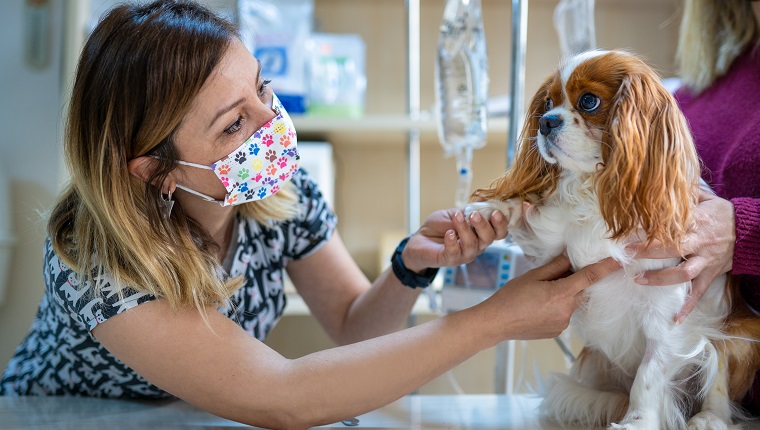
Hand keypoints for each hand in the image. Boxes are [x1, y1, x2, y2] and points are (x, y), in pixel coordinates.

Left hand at [402, 209, 508, 271]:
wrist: (419, 240)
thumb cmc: (439, 227)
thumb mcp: (455, 213)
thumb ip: (469, 209)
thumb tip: (483, 198)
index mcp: (481, 234)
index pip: (499, 232)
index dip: (501, 223)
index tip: (495, 212)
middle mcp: (476, 246)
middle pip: (488, 238)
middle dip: (483, 225)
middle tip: (474, 214)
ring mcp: (463, 255)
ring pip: (472, 245)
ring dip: (465, 229)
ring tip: (456, 217)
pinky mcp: (449, 259)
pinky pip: (454, 252)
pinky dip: (452, 241)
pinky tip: (448, 233)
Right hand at [486, 254, 620, 339]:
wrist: (496, 323)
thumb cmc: (510, 297)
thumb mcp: (532, 276)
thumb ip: (555, 266)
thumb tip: (571, 255)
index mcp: (561, 294)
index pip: (590, 277)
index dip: (607, 268)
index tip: (620, 260)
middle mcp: (566, 311)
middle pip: (581, 291)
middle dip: (575, 281)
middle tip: (558, 275)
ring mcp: (563, 324)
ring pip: (572, 303)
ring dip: (564, 295)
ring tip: (540, 293)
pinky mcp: (557, 332)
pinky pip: (564, 314)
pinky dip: (557, 306)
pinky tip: (538, 306)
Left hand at [628, 190, 734, 322]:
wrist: (752, 231)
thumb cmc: (723, 213)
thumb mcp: (705, 199)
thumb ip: (683, 194)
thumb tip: (659, 184)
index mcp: (696, 222)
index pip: (669, 226)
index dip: (649, 230)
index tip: (628, 233)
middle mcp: (700, 242)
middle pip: (671, 248)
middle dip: (647, 252)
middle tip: (625, 255)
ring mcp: (706, 261)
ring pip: (682, 273)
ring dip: (660, 279)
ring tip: (638, 281)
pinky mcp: (711, 274)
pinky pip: (698, 293)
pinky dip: (687, 307)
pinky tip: (674, 319)